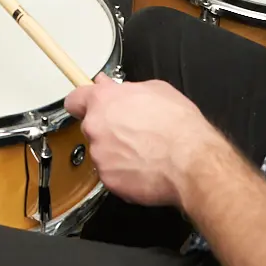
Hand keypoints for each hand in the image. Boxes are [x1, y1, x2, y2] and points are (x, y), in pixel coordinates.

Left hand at [64, 78, 198, 206]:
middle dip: (107, 129)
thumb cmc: (178, 125)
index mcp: (104, 101)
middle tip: (132, 132)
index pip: (75, 99)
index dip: (83, 103)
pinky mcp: (108, 179)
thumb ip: (125, 88)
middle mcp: (96, 127)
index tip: (87, 106)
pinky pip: (112, 174)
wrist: (191, 161)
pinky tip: (144, 168)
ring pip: (102, 152)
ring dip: (117, 152)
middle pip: (91, 127)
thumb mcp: (156, 90)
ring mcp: (100, 155)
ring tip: (144, 152)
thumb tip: (110, 85)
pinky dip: (124, 172)